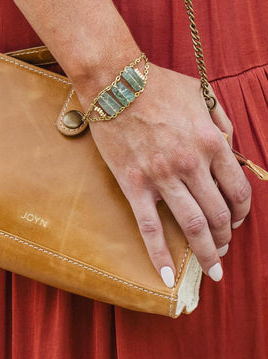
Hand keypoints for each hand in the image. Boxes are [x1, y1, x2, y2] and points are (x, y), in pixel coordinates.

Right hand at [79, 63, 250, 286]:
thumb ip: (221, 120)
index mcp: (210, 141)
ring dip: (206, 252)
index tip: (238, 221)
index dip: (242, 211)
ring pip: (192, 225)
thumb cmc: (158, 85)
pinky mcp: (134, 183)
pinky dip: (159, 254)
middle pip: (219, 213)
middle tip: (225, 249)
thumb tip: (230, 146)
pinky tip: (166, 275)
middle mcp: (190, 163)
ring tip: (212, 268)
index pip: (238, 189)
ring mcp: (161, 176)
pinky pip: (149, 226)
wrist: (115, 82)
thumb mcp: (200, 93)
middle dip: (227, 237)